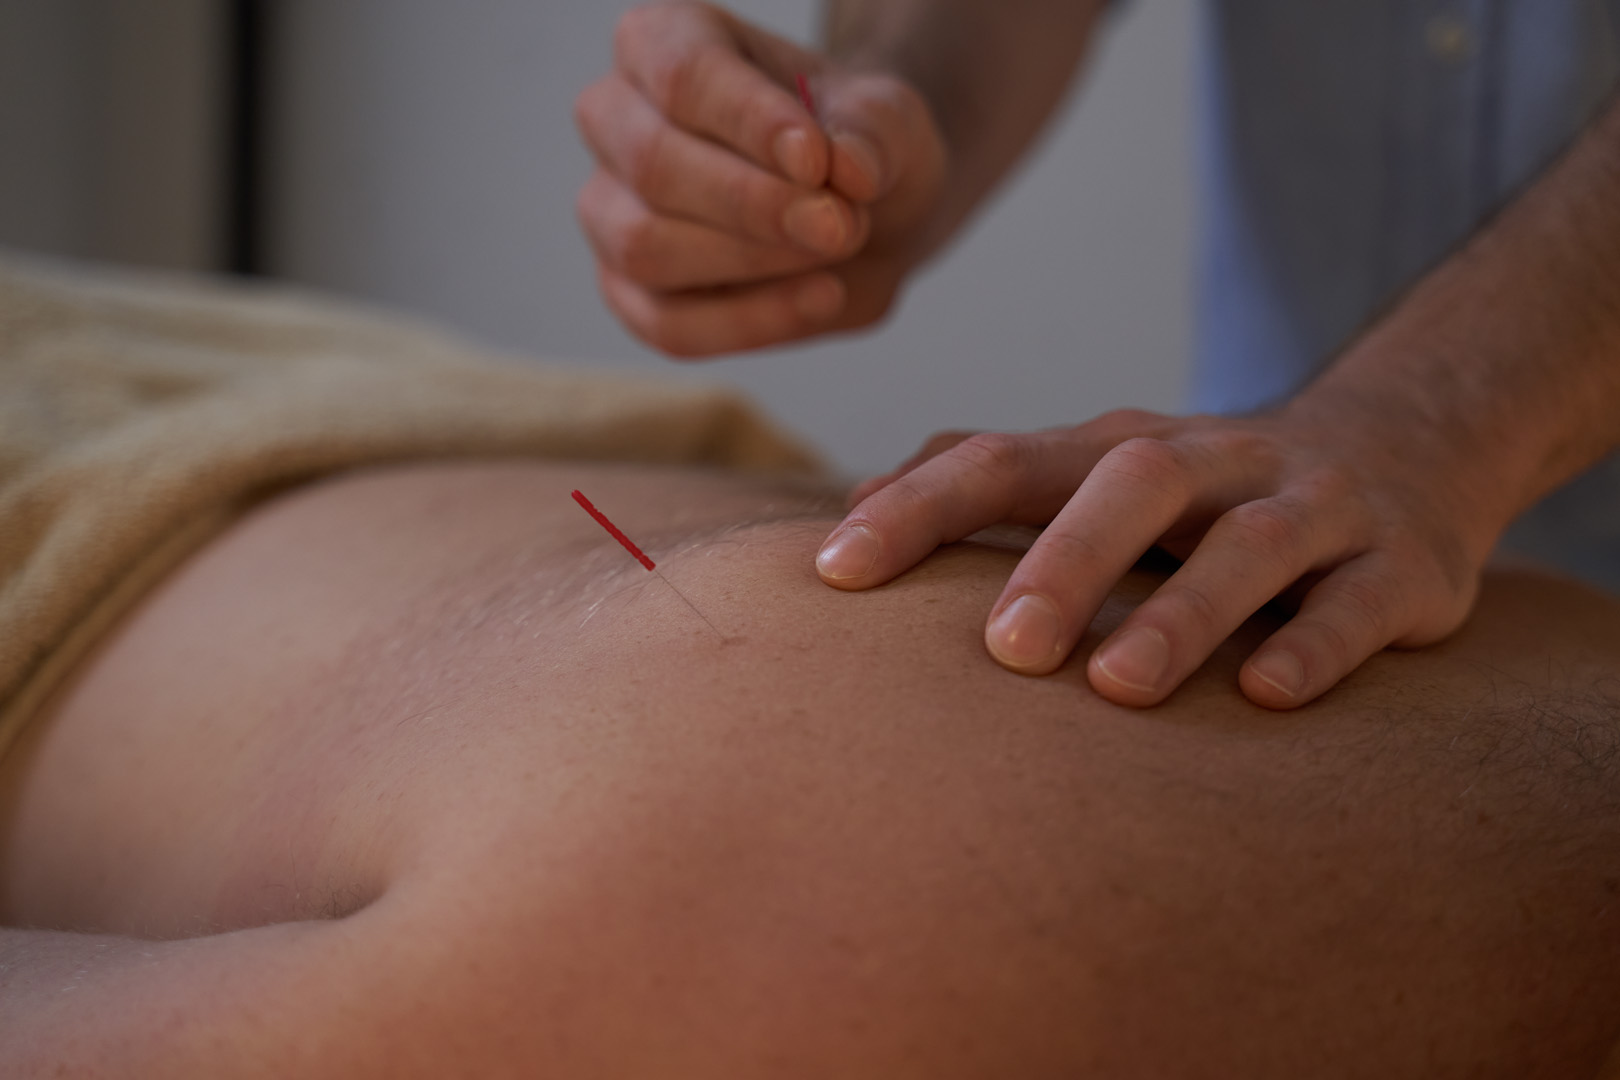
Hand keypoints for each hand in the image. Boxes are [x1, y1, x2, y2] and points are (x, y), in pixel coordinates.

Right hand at [574, 2, 945, 355]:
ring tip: (834, 249)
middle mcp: (615, 120)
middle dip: (753, 204)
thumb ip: (871, 134)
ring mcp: (609, 212)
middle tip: (839, 223)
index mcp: (662, 42)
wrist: (865, 209)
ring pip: (646, 246)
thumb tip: (847, 170)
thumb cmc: (855, 144)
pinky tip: (822, 297)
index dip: (751, 123)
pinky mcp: (629, 293)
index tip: (818, 160)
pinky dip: (752, 322)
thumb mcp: (888, 120)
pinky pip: (669, 325)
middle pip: (654, 165)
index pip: (685, 76)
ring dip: (751, 260)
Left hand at [814, 404, 1500, 707]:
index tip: (835, 573)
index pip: (1004, 459)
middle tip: (1003, 651)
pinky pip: (1355, 602)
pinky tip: (1265, 695)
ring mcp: (1309, 506)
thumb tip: (850, 512)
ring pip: (1249, 546)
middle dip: (1066, 560)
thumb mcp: (1099, 469)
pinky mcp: (1397, 564)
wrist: (1409, 440)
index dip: (920, 509)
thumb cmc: (1206, 488)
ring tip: (1119, 687)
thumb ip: (989, 487)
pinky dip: (1314, 645)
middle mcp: (1212, 462)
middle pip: (1132, 484)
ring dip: (1184, 613)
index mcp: (1119, 447)